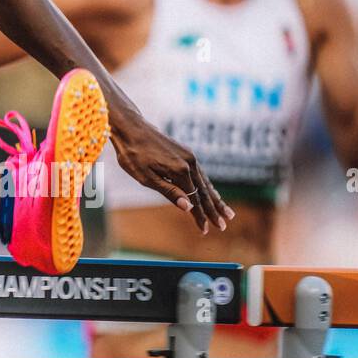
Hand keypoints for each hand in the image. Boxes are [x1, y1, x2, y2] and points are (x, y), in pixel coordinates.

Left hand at [107, 104, 232, 233]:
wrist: (131, 127)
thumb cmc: (133, 154)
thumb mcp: (146, 177)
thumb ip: (168, 192)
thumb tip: (189, 207)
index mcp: (180, 171)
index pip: (194, 199)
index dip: (200, 216)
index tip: (205, 230)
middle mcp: (189, 163)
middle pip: (204, 192)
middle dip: (214, 210)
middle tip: (224, 225)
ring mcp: (189, 156)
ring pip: (205, 182)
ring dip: (215, 198)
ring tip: (226, 211)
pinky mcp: (185, 152)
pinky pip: (200, 173)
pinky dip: (207, 185)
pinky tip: (210, 192)